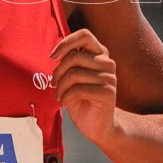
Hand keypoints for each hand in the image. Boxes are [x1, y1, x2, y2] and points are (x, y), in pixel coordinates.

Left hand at [50, 28, 117, 144]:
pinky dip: (66, 97)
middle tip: (53, 85)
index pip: (84, 35)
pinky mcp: (108, 93)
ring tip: (58, 96)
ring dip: (60, 87)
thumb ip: (68, 61)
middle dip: (58, 72)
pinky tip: (65, 104)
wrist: (97, 126)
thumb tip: (53, 53)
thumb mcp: (72, 77)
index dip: (66, 43)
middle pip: (74, 56)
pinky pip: (79, 89)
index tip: (52, 57)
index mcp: (100, 54)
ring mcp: (110, 77)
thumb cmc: (81, 99)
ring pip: (75, 74)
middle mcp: (107, 63)